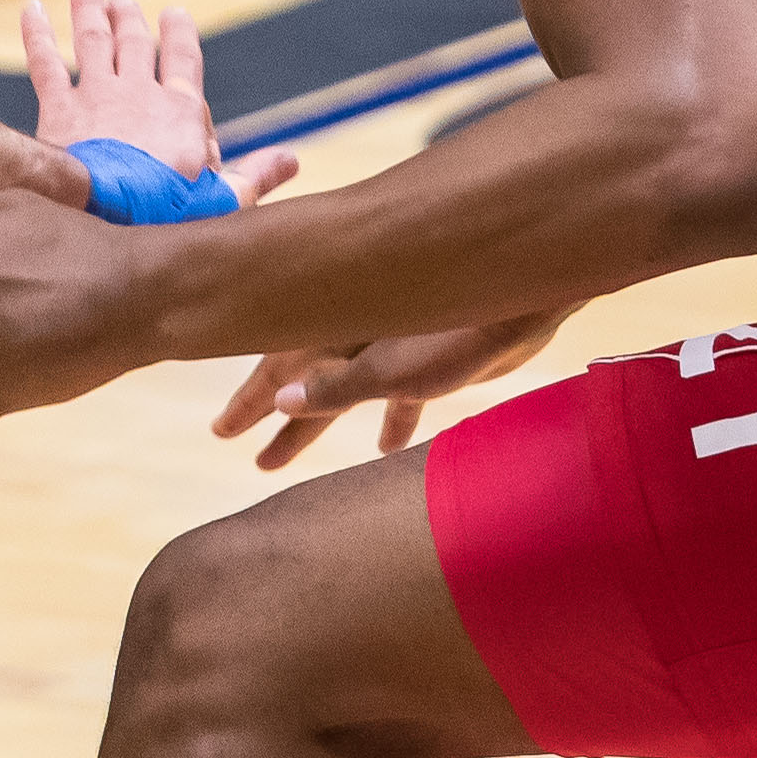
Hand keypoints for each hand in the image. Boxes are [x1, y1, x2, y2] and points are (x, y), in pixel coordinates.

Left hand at [21, 0, 299, 209]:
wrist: (109, 215)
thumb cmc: (171, 215)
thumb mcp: (224, 200)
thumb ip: (255, 176)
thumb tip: (292, 160)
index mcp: (182, 111)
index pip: (183, 60)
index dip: (178, 35)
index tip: (174, 13)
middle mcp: (140, 93)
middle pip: (134, 43)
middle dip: (129, 18)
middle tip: (122, 0)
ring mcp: (97, 97)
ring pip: (93, 39)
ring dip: (89, 7)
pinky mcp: (59, 110)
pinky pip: (45, 62)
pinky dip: (38, 32)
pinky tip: (31, 8)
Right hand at [209, 310, 572, 470]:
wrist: (533, 298)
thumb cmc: (464, 329)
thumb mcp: (393, 369)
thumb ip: (339, 386)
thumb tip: (282, 402)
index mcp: (339, 326)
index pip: (280, 367)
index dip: (249, 402)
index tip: (223, 432)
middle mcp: (360, 330)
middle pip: (307, 380)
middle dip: (278, 421)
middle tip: (255, 458)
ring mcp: (394, 341)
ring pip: (348, 387)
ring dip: (325, 423)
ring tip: (294, 459)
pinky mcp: (431, 352)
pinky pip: (397, 391)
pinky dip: (390, 418)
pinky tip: (389, 446)